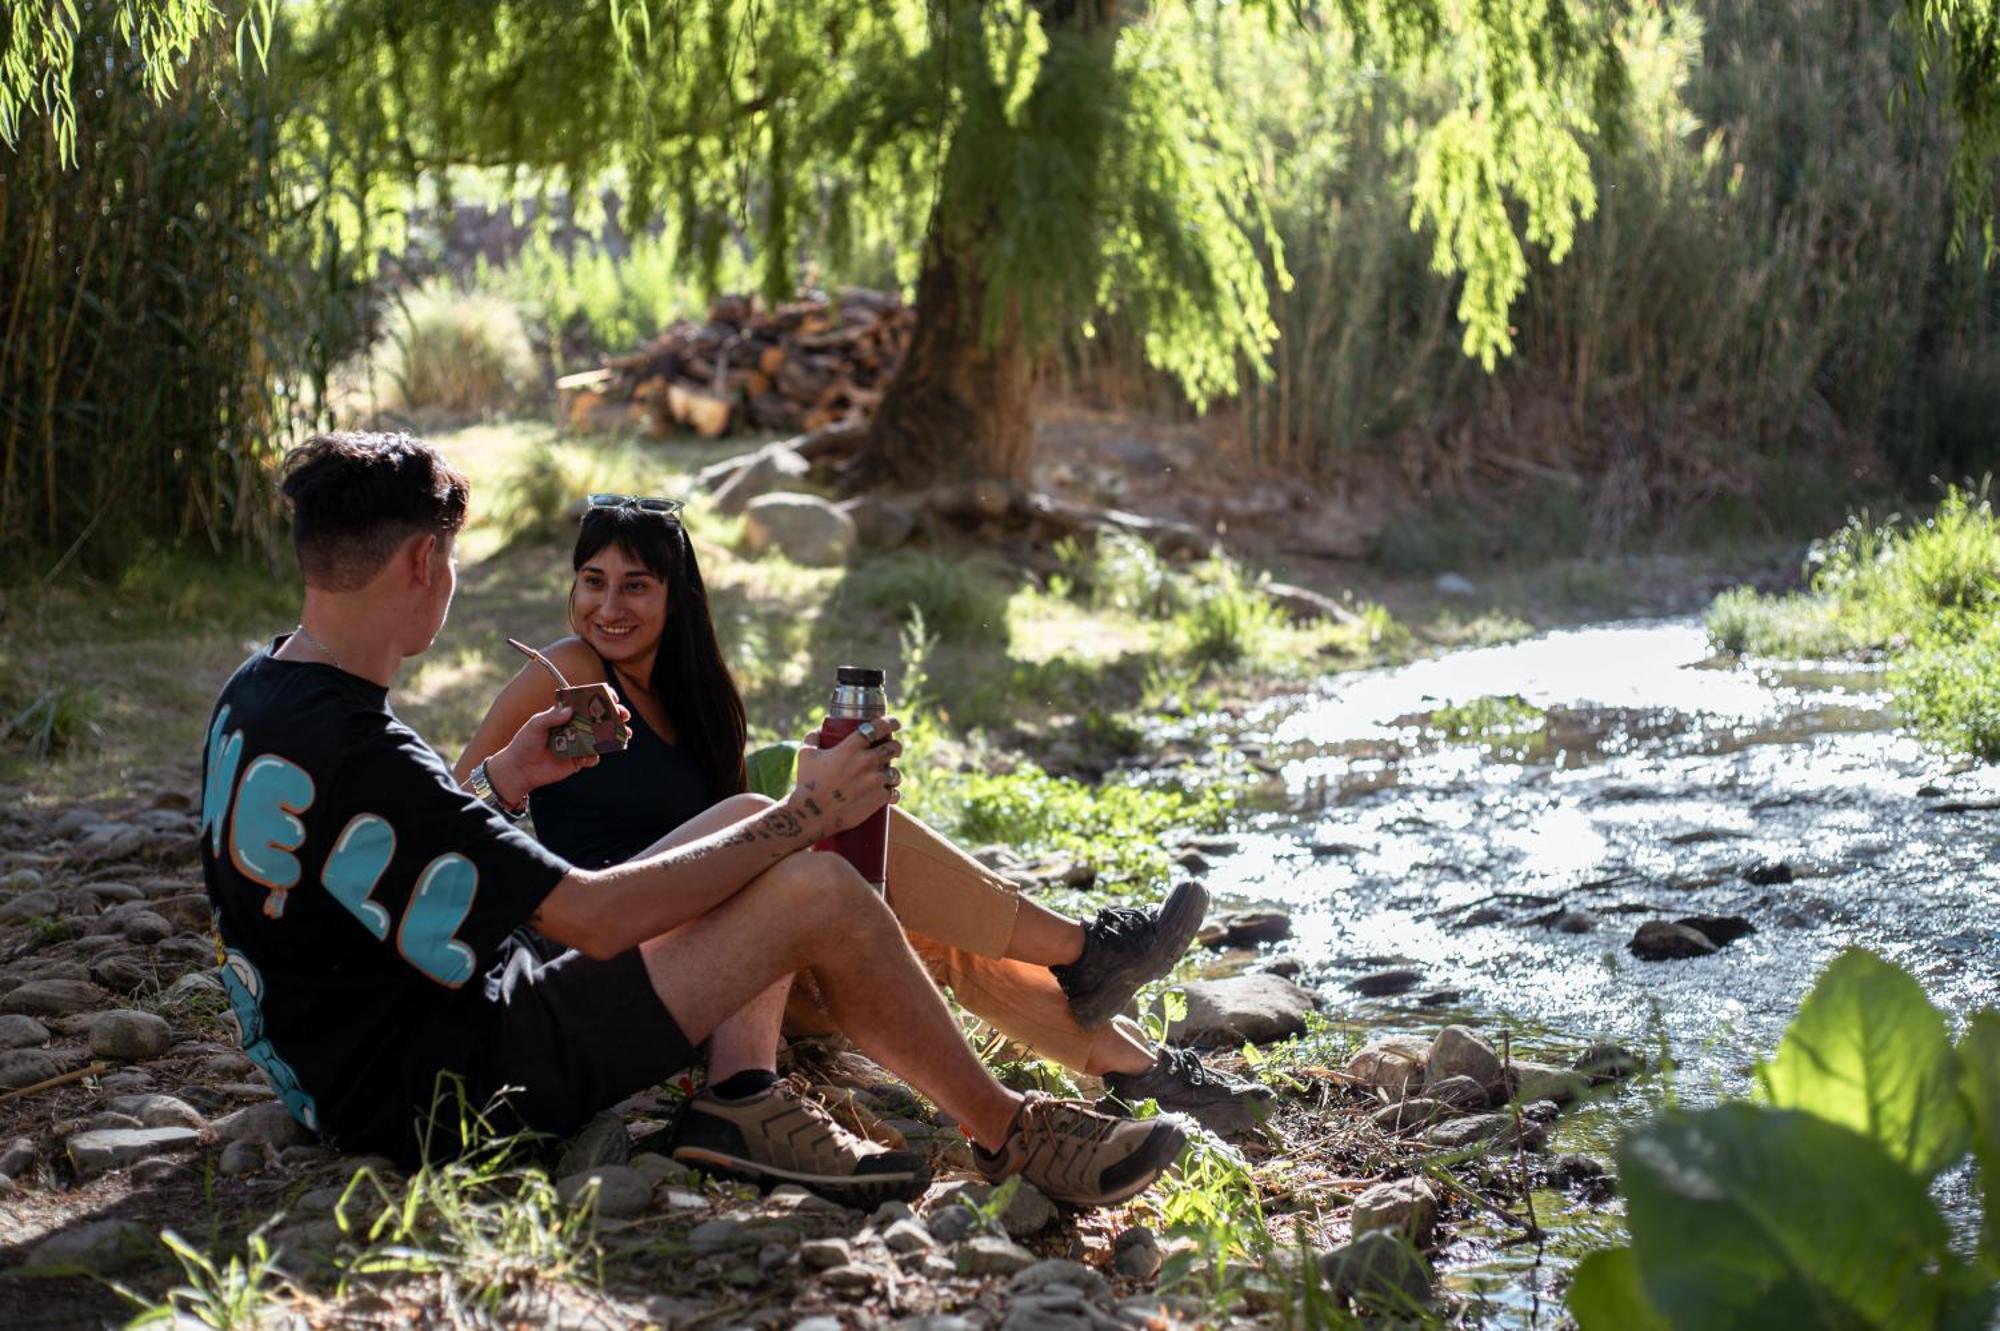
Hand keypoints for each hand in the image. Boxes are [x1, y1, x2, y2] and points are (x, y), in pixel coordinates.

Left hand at [491, 699, 631, 800]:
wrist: (520, 769)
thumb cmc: (524, 742)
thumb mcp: (535, 725)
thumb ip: (551, 716)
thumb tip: (569, 710)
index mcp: (566, 713)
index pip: (587, 701)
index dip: (601, 697)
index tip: (612, 696)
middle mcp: (575, 726)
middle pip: (600, 718)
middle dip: (616, 715)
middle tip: (624, 715)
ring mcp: (579, 743)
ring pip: (601, 737)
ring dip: (614, 735)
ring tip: (623, 734)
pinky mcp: (578, 760)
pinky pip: (593, 757)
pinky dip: (595, 756)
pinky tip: (590, 756)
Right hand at [789, 716, 903, 837]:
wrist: (811, 814)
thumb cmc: (806, 783)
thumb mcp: (805, 754)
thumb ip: (813, 737)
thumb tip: (820, 730)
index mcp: (851, 747)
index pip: (878, 727)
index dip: (890, 722)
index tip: (894, 724)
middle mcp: (866, 761)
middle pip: (893, 748)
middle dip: (896, 748)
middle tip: (893, 750)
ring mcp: (874, 780)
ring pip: (895, 772)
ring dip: (893, 773)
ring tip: (888, 776)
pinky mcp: (878, 799)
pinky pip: (894, 793)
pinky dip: (892, 793)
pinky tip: (890, 794)